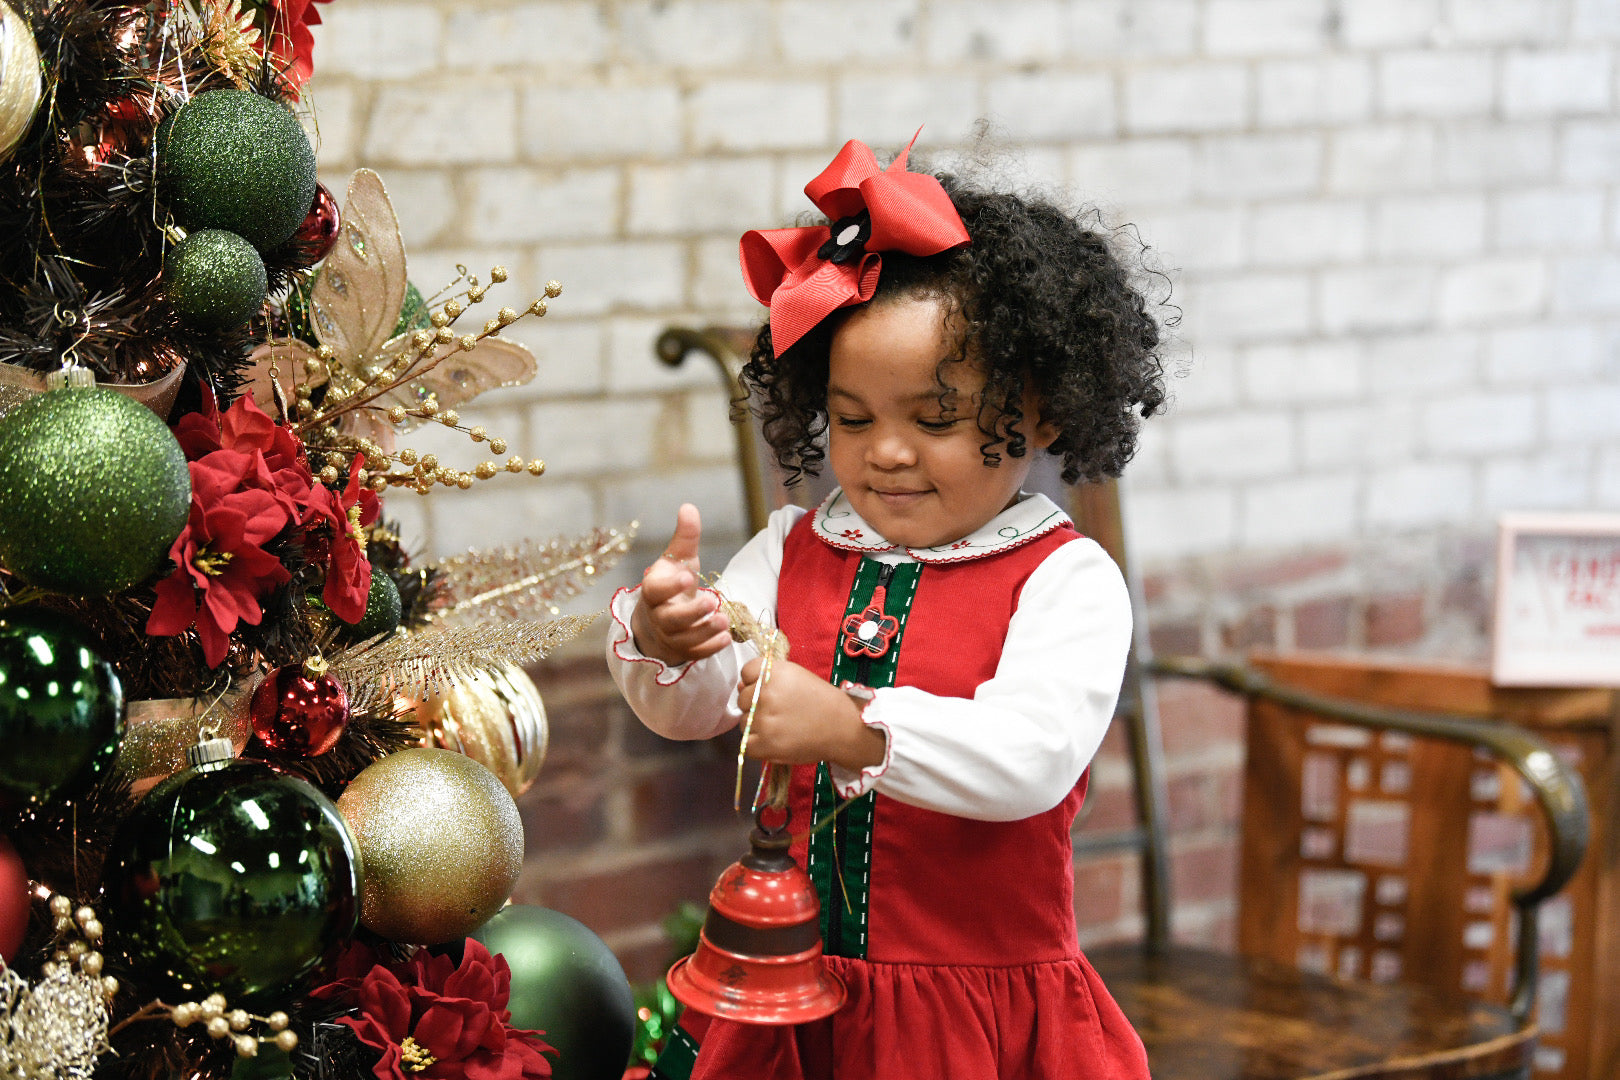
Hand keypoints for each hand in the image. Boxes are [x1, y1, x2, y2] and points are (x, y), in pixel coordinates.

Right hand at [631, 504, 731, 664]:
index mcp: (653, 591)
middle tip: (712, 600)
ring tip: (724, 620)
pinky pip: (694, 654)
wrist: (660, 618)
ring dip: (704, 631)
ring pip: (684, 640)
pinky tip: (727, 638)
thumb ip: (685, 536)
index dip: (670, 586)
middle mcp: (658, 616)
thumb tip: (688, 506)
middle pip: (670, 620)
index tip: (688, 576)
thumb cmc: (672, 583)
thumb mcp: (678, 559)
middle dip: (691, 612)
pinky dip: (709, 648)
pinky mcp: (683, 651)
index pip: (655, 591)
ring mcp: (670, 637)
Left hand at [736, 657, 885, 771]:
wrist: (843, 728)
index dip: (755, 682)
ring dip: (756, 726)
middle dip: (755, 705)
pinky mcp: (764, 744)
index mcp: (775, 672)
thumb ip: (769, 677)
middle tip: (779, 713)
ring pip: (743, 722)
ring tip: (780, 728)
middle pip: (742, 698)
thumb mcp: (797, 677)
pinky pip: (746, 744)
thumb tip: (741, 686)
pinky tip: (775, 741)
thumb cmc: (822, 701)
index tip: (770, 691)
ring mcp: (763, 719)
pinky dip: (757, 745)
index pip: (746, 672)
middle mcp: (766, 692)